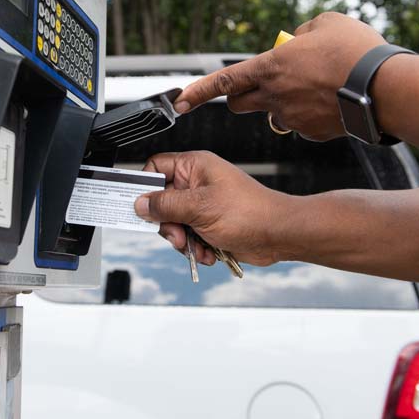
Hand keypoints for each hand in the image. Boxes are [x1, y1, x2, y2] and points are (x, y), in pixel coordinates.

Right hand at [133, 151, 294, 266]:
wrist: (278, 235)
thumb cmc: (248, 212)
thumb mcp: (199, 207)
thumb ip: (166, 205)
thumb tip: (141, 204)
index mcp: (194, 166)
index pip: (156, 167)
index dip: (145, 186)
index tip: (139, 205)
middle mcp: (197, 183)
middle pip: (161, 200)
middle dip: (167, 223)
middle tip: (176, 234)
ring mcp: (203, 204)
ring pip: (173, 222)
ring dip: (181, 239)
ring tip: (195, 245)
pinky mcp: (209, 223)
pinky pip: (188, 235)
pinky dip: (194, 247)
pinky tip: (207, 252)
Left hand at [173, 12, 386, 140]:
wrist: (385, 88)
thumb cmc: (357, 51)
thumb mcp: (326, 23)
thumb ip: (302, 31)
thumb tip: (298, 39)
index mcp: (271, 66)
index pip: (223, 81)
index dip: (197, 91)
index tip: (179, 101)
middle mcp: (274, 96)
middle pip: (239, 103)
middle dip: (240, 97)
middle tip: (255, 87)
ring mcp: (291, 117)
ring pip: (273, 114)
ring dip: (282, 104)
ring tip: (314, 89)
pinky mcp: (310, 133)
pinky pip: (300, 124)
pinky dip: (308, 115)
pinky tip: (331, 103)